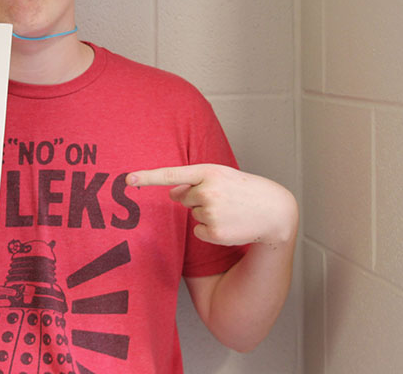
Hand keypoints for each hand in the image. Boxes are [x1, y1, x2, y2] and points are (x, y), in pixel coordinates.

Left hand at [126, 164, 297, 246]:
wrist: (274, 210)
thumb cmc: (245, 190)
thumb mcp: (221, 177)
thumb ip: (194, 181)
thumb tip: (170, 193)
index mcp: (208, 172)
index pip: (171, 174)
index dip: (147, 177)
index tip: (127, 178)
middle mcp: (208, 190)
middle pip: (183, 198)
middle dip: (198, 199)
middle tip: (223, 198)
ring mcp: (211, 212)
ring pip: (192, 215)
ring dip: (207, 214)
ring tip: (230, 210)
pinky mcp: (214, 232)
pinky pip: (198, 231)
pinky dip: (210, 230)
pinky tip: (229, 225)